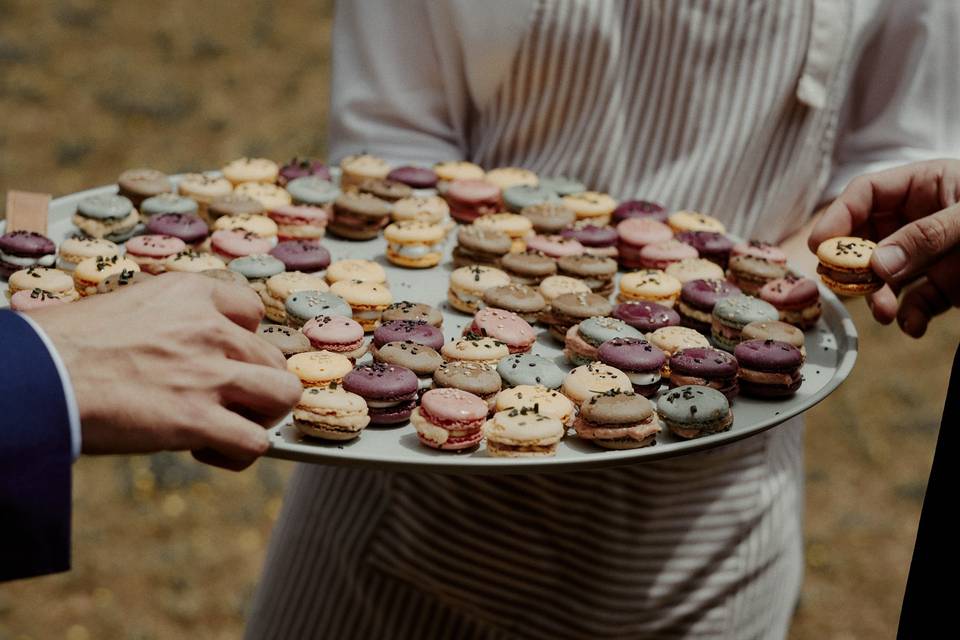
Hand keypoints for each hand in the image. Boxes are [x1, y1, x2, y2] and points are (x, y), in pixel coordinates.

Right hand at [27, 273, 301, 469]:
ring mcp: (209, 373)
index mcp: (189, 293)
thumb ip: (168, 322)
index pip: (252, 313)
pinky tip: (204, 450)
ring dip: (261, 415)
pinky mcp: (198, 419)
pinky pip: (256, 443)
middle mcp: (210, 328)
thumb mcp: (125, 306)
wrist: (36, 375)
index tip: (220, 361)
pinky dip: (239, 453)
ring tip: (227, 425)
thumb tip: (176, 349)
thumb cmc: (63, 345)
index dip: (242, 343)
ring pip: (282, 394)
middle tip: (220, 402)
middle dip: (254, 385)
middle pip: (273, 357)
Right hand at [809, 159, 959, 336]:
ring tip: (885, 312)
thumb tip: (877, 265)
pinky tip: (913, 325)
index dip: (839, 218)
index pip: (866, 194)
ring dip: (879, 296)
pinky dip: (909, 316)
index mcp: (926, 185)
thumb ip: (927, 237)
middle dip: (855, 266)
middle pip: (866, 238)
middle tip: (849, 287)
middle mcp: (920, 218)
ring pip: (885, 275)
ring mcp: (931, 254)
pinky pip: (914, 301)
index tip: (822, 246)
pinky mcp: (946, 286)